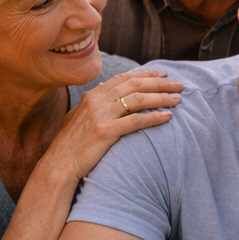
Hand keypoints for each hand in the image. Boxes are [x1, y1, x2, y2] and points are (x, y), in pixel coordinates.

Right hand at [42, 71, 182, 180]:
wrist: (59, 164)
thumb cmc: (70, 144)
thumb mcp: (78, 116)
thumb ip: (93, 102)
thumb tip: (103, 87)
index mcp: (92, 95)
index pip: (124, 78)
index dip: (146, 74)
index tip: (163, 75)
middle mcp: (97, 101)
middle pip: (135, 85)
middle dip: (160, 84)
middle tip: (179, 85)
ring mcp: (101, 115)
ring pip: (138, 100)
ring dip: (161, 98)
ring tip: (178, 100)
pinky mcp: (105, 132)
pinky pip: (135, 121)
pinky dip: (153, 118)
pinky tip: (167, 117)